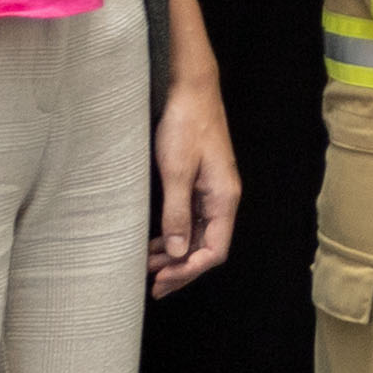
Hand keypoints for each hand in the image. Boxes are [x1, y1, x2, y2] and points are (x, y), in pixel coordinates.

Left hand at [152, 51, 242, 291]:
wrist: (191, 88)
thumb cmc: (186, 125)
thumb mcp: (176, 171)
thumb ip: (177, 213)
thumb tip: (177, 252)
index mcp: (224, 199)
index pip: (213, 250)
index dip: (188, 270)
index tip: (161, 280)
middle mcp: (223, 199)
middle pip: (207, 246)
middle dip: (181, 268)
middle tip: (152, 284)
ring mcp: (213, 191)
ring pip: (198, 234)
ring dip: (175, 253)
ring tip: (148, 265)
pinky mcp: (201, 182)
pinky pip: (191, 218)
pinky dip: (174, 234)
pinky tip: (156, 240)